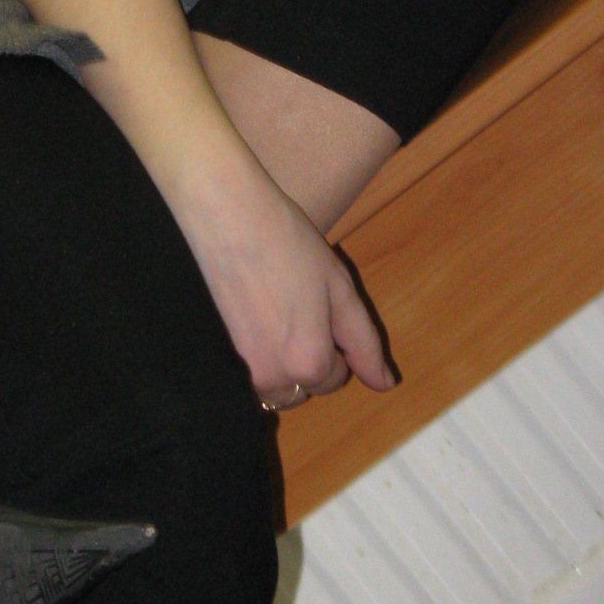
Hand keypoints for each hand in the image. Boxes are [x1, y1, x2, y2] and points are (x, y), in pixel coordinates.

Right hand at [171, 142, 394, 411]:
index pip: (337, 378)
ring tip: (274, 315)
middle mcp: (274, 378)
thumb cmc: (289, 243)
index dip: (336, 345)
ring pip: (275, 388)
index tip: (321, 308)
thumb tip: (385, 384)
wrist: (227, 215)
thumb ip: (365, 342)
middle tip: (298, 308)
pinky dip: (256, 360)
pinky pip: (248, 378)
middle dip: (309, 360)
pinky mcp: (218, 355)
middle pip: (305, 387)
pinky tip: (252, 318)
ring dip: (282, 366)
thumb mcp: (340, 288)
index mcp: (310, 362)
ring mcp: (240, 370)